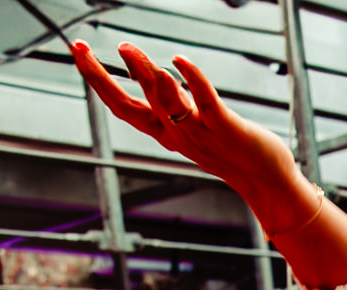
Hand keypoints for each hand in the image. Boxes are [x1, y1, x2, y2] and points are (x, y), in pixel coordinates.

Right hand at [73, 43, 311, 230]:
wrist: (268, 183)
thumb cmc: (234, 152)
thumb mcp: (195, 126)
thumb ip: (175, 104)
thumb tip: (156, 78)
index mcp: (166, 133)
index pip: (121, 107)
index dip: (97, 81)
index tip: (78, 52)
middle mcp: (176, 135)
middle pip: (132, 104)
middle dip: (102, 77)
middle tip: (80, 48)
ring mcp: (200, 132)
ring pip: (165, 102)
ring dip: (145, 75)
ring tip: (127, 49)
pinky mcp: (226, 128)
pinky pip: (205, 103)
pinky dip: (193, 80)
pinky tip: (181, 60)